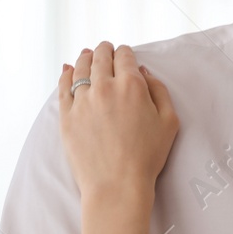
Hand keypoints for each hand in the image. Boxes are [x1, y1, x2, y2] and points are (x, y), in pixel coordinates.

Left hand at [59, 41, 178, 200]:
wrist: (117, 185)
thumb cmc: (147, 157)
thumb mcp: (169, 122)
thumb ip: (159, 90)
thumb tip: (143, 71)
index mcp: (132, 86)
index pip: (124, 56)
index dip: (125, 52)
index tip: (124, 53)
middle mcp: (104, 87)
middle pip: (100, 57)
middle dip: (103, 50)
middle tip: (104, 48)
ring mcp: (82, 101)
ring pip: (80, 68)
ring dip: (84, 58)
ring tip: (86, 55)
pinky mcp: (67, 116)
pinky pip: (63, 87)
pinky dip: (65, 74)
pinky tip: (67, 69)